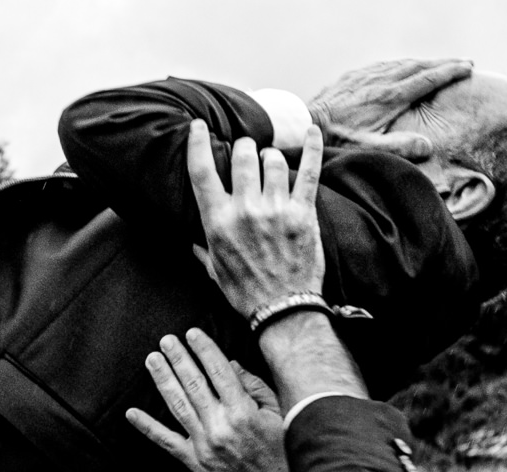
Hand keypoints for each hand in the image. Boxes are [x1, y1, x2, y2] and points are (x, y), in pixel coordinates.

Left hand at [128, 329, 297, 471]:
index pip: (219, 371)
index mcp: (244, 411)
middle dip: (178, 359)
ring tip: (152, 360)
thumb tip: (229, 365)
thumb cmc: (284, 452)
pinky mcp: (195, 464)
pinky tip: (131, 413)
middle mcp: (221, 427)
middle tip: (165, 340)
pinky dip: (147, 428)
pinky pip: (166, 442)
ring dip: (162, 380)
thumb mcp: (278, 414)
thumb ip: (254, 387)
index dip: (204, 349)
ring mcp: (205, 446)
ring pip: (178, 406)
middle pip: (194, 384)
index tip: (192, 333)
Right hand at [186, 120, 324, 316]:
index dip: (198, 143)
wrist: (282, 310)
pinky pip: (309, 171)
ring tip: (271, 164)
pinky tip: (314, 130)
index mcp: (218, 223)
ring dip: (271, 157)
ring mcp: (276, 209)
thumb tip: (192, 240)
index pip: (202, 172)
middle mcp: (245, 210)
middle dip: (244, 150)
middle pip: (243, 156)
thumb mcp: (214, 271)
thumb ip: (203, 248)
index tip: (197, 126)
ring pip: (273, 160)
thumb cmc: (245, 292)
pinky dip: (312, 148)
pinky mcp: (303, 213)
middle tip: (247, 155)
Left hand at [307, 59, 473, 159]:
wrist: (303, 126)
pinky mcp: (352, 78)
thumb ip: (399, 148)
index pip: (427, 79)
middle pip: (418, 66)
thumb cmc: (335, 142)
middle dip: (442, 63)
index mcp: (390, 97)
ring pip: (401, 63)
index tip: (468, 67)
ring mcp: (364, 77)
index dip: (449, 72)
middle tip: (463, 63)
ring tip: (438, 64)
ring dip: (422, 62)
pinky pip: (382, 65)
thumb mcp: (369, 150)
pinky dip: (399, 64)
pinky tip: (401, 67)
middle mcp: (379, 81)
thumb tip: (427, 146)